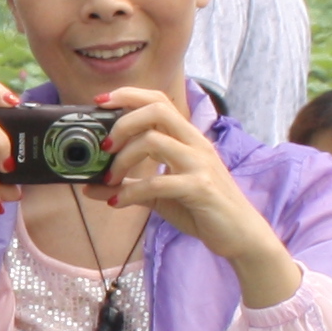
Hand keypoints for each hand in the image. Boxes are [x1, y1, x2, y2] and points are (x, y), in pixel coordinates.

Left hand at [96, 87, 297, 306]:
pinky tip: (118, 203)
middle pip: (157, 110)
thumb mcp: (160, 196)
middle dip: (123, 122)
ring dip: (123, 159)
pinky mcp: (200, 188)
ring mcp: (199, 164)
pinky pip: (158, 182)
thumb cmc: (202, 209)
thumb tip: (90, 188)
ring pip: (154, 141)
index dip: (128, 95)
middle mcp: (195, 144)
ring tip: (110, 179)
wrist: (241, 235)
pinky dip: (131, 192)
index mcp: (187, 139)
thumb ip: (128, 187)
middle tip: (105, 146)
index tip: (100, 102)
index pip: (158, 101)